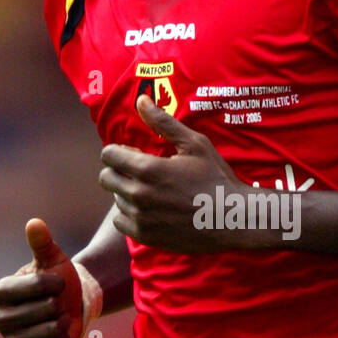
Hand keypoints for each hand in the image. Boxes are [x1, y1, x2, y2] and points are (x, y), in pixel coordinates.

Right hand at [0, 218, 84, 337]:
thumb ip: (42, 243)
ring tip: (63, 317)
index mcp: (0, 292)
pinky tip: (62, 335)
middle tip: (61, 303)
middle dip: (58, 305)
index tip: (61, 281)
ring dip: (64, 323)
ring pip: (47, 334)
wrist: (70, 306)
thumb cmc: (58, 280)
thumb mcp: (52, 258)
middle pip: (38, 312)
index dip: (49, 284)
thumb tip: (34, 223)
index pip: (27, 288)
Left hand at [99, 93, 249, 251]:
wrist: (231, 219)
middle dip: (119, 170)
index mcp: (147, 169)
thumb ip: (163, 122)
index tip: (135, 153)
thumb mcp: (194, 144)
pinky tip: (149, 209)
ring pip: (115, 199)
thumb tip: (141, 100)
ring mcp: (140, 218)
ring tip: (151, 191)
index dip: (119, 151)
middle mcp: (138, 194)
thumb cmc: (215, 178)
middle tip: (141, 172)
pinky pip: (121, 222)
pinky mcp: (145, 236)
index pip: (108, 155)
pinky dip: (130, 214)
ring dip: (126, 192)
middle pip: (106, 177)